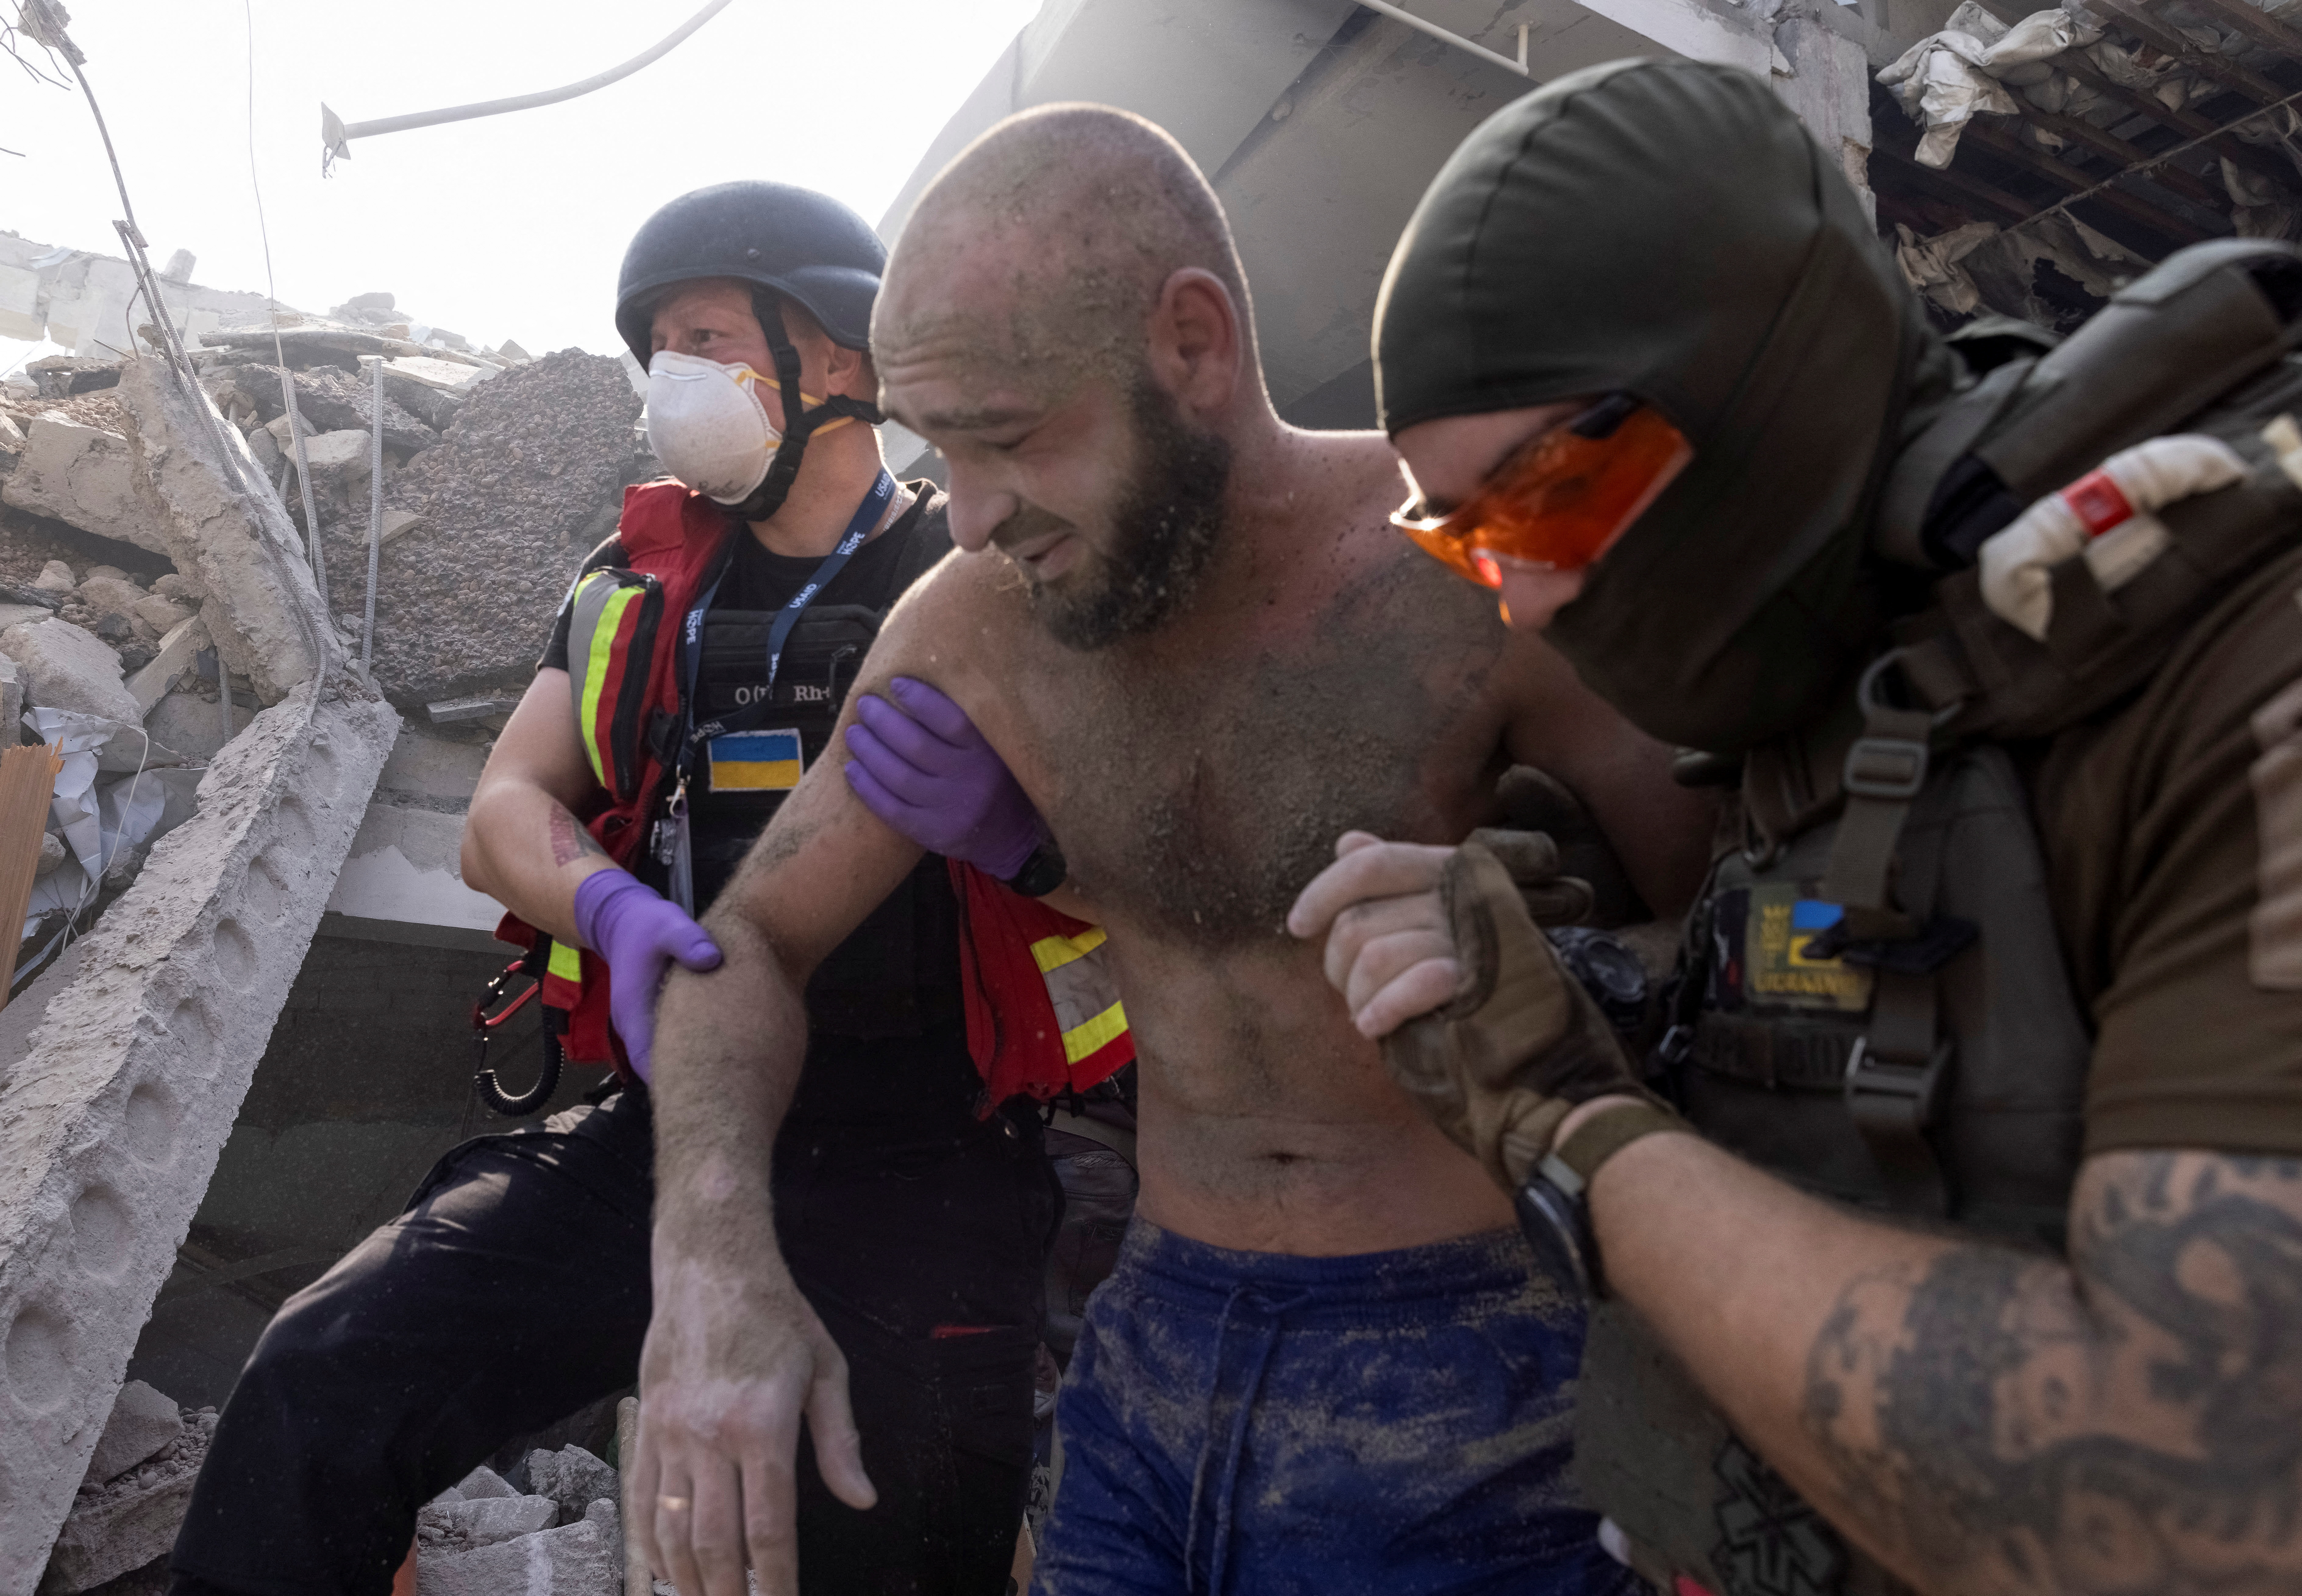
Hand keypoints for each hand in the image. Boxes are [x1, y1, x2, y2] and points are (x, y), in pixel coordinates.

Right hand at [572, 869, 721, 1081]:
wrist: (625, 919)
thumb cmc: (646, 925)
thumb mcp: (667, 924)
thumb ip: (687, 940)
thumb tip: (712, 959)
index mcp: (633, 1012)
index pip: (648, 1061)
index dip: (674, 1080)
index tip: (707, 1088)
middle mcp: (636, 1025)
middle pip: (660, 1067)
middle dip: (691, 1079)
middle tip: (731, 1085)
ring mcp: (645, 1023)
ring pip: (667, 1055)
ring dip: (694, 1063)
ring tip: (733, 1071)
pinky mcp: (657, 1016)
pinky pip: (674, 1040)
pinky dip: (695, 1045)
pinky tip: (726, 1045)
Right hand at [631, 1245, 874, 1594]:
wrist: (710, 1268)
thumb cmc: (777, 1317)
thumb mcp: (826, 1369)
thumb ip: (841, 1440)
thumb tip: (862, 1499)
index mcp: (761, 1425)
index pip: (769, 1526)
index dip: (777, 1579)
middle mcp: (710, 1437)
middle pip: (715, 1541)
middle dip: (730, 1592)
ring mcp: (670, 1434)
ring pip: (671, 1529)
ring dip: (687, 1579)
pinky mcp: (645, 1426)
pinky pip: (641, 1498)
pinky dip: (649, 1543)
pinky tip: (664, 1570)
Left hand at [842, 677, 1042, 879]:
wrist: (1011, 838)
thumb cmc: (994, 780)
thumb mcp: (994, 749)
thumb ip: (966, 726)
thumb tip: (914, 689)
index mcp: (987, 754)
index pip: (951, 720)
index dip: (920, 699)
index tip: (896, 683)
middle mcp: (970, 781)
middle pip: (916, 746)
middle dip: (883, 721)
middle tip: (865, 705)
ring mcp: (949, 810)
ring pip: (898, 776)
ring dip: (869, 751)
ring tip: (854, 733)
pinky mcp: (932, 833)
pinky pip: (891, 808)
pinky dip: (867, 787)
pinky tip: (852, 769)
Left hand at [1288, 832, 1461, 1037]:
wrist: (1534, 1027)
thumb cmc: (1466, 970)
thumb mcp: (1428, 915)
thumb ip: (1389, 879)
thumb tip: (1348, 842)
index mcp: (1444, 869)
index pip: (1369, 865)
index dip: (1323, 892)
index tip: (1297, 926)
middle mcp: (1458, 894)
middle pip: (1357, 922)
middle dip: (1338, 967)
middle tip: (1354, 992)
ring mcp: (1470, 936)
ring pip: (1374, 956)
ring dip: (1359, 996)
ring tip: (1370, 1014)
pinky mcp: (1481, 979)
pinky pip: (1415, 984)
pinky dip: (1384, 1009)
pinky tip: (1374, 1025)